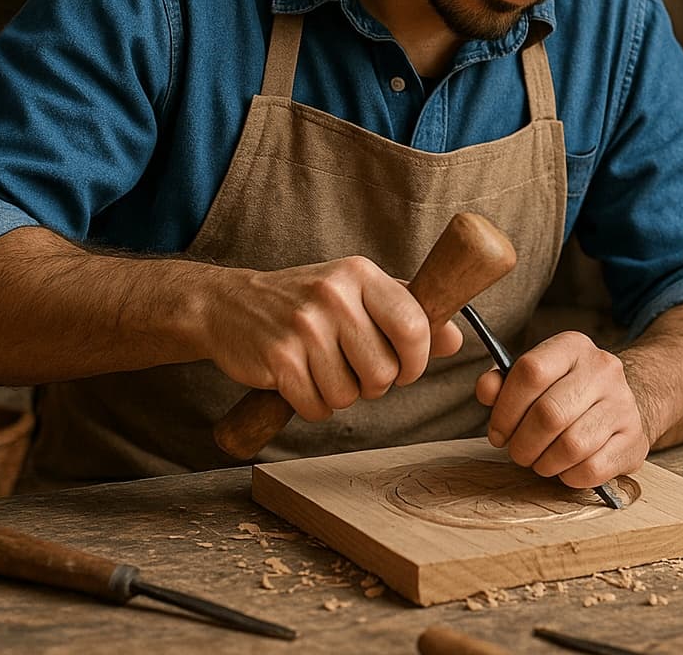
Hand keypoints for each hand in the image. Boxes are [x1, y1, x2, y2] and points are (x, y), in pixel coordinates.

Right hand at [205, 257, 462, 421]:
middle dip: (373, 384)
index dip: (417, 360)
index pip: (415, 326)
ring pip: (350, 395)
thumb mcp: (355, 293)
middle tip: (352, 369)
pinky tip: (299, 381)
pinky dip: (313, 405)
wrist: (228, 305)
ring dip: (339, 395)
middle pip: (384, 372)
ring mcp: (304, 326)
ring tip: (322, 370)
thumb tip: (454, 340)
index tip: (405, 368)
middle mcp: (333, 295)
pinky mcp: (278, 358)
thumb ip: (404, 312)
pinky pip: (318, 407)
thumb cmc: (303, 301)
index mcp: (359, 274)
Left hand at [475, 331, 647, 488]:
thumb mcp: (534, 378)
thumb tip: (487, 390)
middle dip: (523, 443)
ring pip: (572, 445)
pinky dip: (569, 476)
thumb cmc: (564, 393)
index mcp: (572, 346)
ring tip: (539, 462)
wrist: (618, 405)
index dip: (505, 409)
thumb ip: (502, 383)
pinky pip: (592, 468)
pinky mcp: (635, 439)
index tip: (498, 432)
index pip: (531, 371)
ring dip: (545, 463)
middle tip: (517, 453)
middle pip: (549, 414)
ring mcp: (623, 404)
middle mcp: (603, 369)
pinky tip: (565, 468)